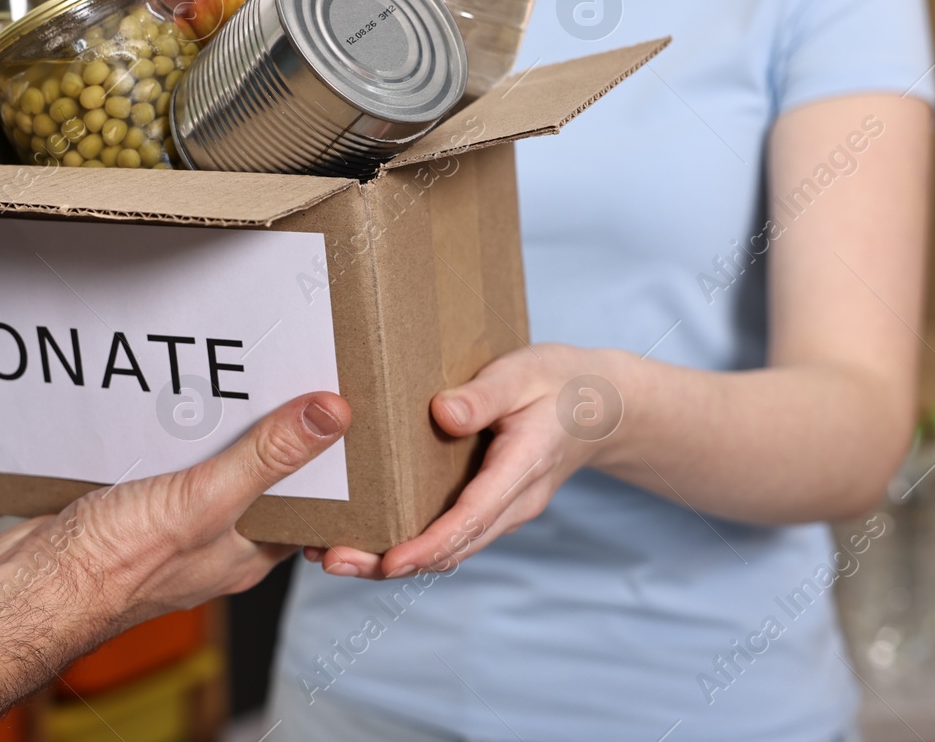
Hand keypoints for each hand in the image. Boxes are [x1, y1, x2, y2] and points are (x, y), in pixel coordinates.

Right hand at [0, 391, 349, 634]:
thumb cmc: (112, 568)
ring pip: (207, 467)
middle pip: (258, 479)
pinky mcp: (129, 510)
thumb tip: (332, 416)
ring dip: (212, 427)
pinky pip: (161, 464)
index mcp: (248, 553)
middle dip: (267, 433)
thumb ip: (268, 458)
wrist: (26, 589)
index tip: (338, 413)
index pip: (308, 507)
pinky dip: (165, 434)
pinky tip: (163, 404)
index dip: (327, 466)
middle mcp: (215, 543)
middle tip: (281, 379)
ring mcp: (170, 528)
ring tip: (226, 379)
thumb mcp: (205, 500)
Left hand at [311, 344, 624, 579]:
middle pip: (452, 547)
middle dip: (392, 562)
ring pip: (450, 548)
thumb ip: (485, 395)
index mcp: (523, 468)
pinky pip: (451, 534)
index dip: (430, 544)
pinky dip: (412, 543)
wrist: (601, 405)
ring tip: (334, 557)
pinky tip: (369, 536)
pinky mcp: (490, 507)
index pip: (474, 517)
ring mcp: (503, 510)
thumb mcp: (524, 373)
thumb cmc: (560, 382)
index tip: (389, 561)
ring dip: (395, 560)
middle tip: (333, 561)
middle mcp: (513, 502)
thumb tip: (442, 413)